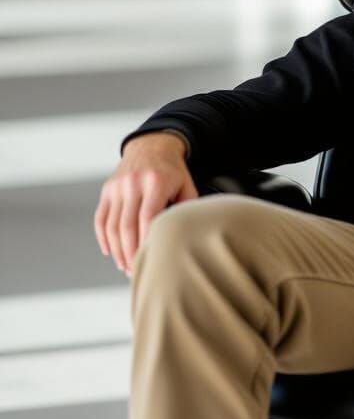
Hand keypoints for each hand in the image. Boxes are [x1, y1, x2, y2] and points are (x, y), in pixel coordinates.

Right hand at [94, 133, 198, 277]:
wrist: (152, 146)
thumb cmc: (174, 172)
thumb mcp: (187, 185)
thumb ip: (186, 208)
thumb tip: (186, 237)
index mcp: (156, 182)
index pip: (148, 217)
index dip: (146, 242)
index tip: (151, 261)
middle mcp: (133, 183)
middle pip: (127, 225)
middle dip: (130, 252)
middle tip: (135, 272)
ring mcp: (117, 186)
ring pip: (112, 225)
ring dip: (117, 250)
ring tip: (125, 266)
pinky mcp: (107, 189)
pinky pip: (101, 218)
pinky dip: (103, 238)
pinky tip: (110, 252)